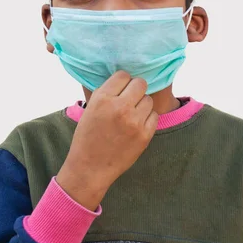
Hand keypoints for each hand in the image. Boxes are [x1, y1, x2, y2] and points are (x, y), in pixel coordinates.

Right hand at [56, 71, 157, 210]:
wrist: (90, 168)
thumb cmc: (87, 137)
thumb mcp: (90, 109)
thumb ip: (106, 93)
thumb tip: (124, 81)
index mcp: (103, 98)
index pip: (123, 75)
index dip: (122, 81)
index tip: (121, 89)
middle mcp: (119, 107)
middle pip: (140, 83)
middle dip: (135, 90)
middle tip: (130, 100)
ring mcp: (134, 121)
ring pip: (148, 99)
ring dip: (141, 105)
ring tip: (131, 115)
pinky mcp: (144, 135)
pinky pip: (154, 115)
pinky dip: (147, 119)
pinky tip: (136, 126)